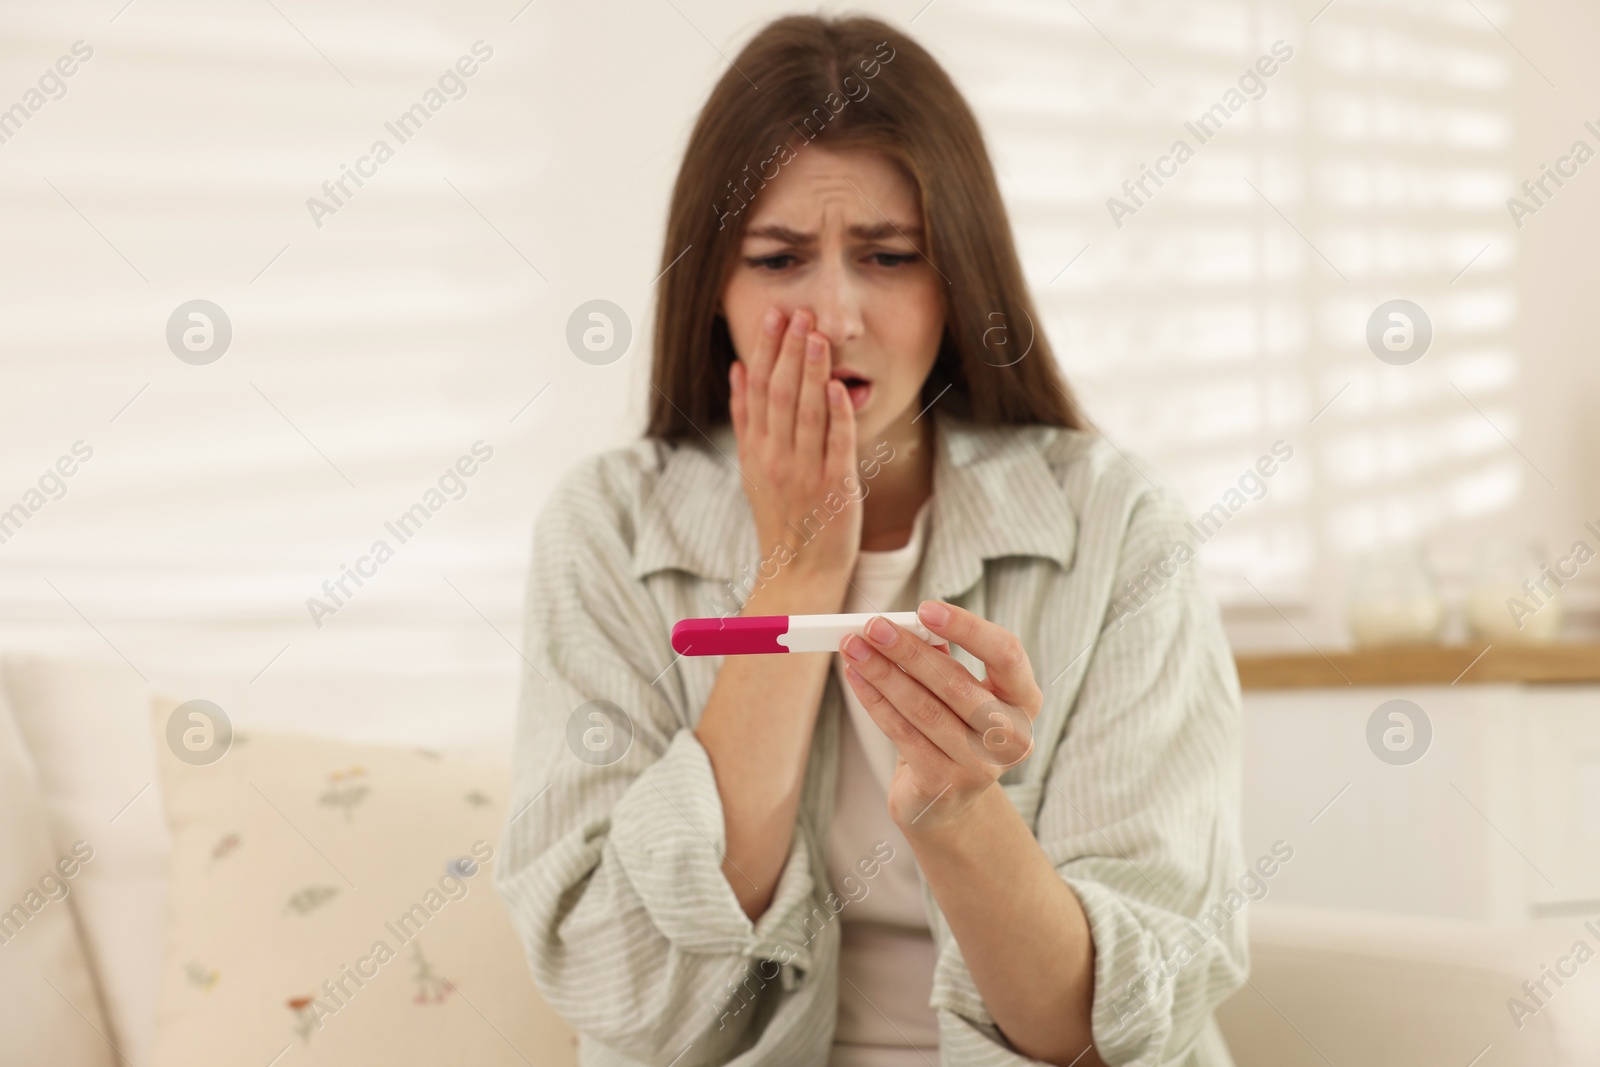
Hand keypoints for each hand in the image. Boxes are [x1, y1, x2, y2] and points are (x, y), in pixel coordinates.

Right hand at [729, 306, 860, 582]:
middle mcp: (776, 459)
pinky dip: (836, 415)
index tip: (773, 316)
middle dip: (788, 351)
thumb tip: (737, 368)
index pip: (757, 390)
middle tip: (797, 312)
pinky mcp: (834, 488)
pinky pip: (835, 445)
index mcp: (756, 450)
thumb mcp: (752, 467)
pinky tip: (837, 386)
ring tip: (815, 335)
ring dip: (810, 372)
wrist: (799, 571)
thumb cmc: (783, 516)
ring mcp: (804, 473)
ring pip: (805, 413)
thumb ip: (746, 418)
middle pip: (778, 394)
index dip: (765, 350)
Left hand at [839, 600, 1041, 833]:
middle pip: (956, 682)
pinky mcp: (944, 785)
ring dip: (883, 673)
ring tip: (854, 648)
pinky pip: (902, 733)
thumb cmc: (953, 733)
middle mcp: (1012, 737)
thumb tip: (907, 623)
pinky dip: (874, 702)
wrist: (945, 804)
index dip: (968, 628)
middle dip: (908, 650)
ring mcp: (981, 766)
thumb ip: (944, 659)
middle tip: (873, 626)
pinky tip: (855, 678)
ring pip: (924, 708)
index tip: (925, 608)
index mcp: (1025, 702)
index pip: (1006, 654)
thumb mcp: (959, 695)